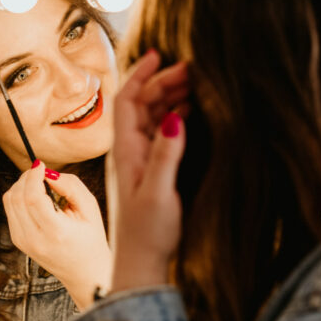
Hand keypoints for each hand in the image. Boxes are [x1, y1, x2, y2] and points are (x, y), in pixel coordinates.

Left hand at [3, 163, 112, 309]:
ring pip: (9, 202)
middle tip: (41, 171)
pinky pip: (10, 210)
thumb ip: (71, 186)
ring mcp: (23, 241)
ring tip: (40, 184)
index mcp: (55, 232)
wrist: (84, 273)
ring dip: (21, 186)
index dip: (33, 176)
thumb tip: (48, 173)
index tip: (41, 164)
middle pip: (17, 198)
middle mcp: (34, 239)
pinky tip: (36, 198)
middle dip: (26, 177)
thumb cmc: (91, 240)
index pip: (33, 199)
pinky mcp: (17, 240)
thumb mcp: (90, 209)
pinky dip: (19, 197)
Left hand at [111, 50, 190, 293]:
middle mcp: (129, 152)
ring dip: (170, 97)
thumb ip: (166, 154)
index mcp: (125, 152)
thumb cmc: (147, 234)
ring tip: (195, 84)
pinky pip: (160, 134)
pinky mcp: (150, 172)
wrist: (141, 267)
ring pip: (152, 118)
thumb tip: (174, 116)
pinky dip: (174, 117)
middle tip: (193, 69)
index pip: (128, 101)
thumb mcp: (158, 192)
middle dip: (163, 82)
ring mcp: (139, 161)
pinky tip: (189, 112)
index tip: (160, 54)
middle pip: (142, 105)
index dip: (142, 74)